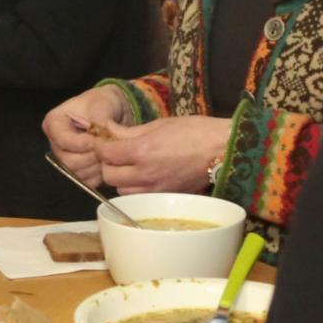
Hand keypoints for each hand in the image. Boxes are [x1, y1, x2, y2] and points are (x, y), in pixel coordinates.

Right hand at [42, 87, 128, 186]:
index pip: (62, 140)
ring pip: (77, 173)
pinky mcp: (77, 171)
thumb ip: (99, 120)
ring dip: (97, 167)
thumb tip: (100, 138)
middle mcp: (55, 143)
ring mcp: (65, 159)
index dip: (80, 143)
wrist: (113, 112)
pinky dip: (99, 176)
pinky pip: (86, 182)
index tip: (98, 139)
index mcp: (53, 123)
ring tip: (110, 154)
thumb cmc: (102, 103)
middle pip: (68, 161)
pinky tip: (109, 163)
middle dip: (91, 156)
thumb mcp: (101, 103)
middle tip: (108, 149)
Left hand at [95, 114, 232, 193]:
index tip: (103, 140)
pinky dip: (135, 188)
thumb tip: (108, 131)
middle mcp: (144, 174)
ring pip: (121, 190)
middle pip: (108, 176)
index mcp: (141, 151)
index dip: (100, 145)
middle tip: (114, 152)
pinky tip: (143, 175)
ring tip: (129, 165)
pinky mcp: (165, 197)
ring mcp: (155, 189)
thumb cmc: (195, 131)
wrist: (223, 150)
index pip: (105, 153)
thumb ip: (129, 131)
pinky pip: (139, 197)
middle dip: (107, 163)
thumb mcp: (159, 124)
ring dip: (120, 178)